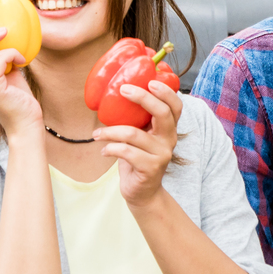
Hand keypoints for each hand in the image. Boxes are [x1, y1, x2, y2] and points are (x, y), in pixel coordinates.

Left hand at [96, 79, 181, 206]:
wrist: (142, 192)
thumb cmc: (137, 159)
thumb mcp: (140, 136)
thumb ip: (136, 119)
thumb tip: (113, 92)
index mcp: (168, 128)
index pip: (176, 106)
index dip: (166, 92)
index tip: (150, 81)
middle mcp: (169, 139)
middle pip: (162, 113)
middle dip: (142, 98)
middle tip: (122, 89)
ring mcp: (161, 154)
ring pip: (134, 134)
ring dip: (110, 131)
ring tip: (97, 134)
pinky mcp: (150, 168)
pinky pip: (126, 152)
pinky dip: (111, 148)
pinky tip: (103, 151)